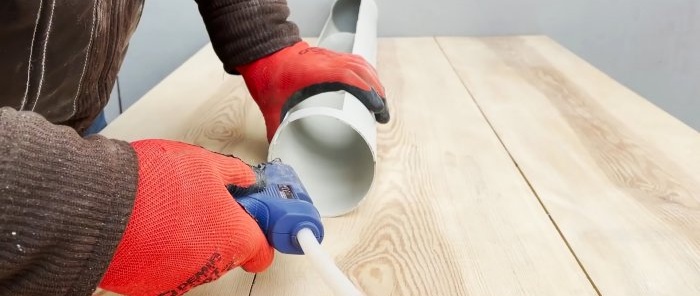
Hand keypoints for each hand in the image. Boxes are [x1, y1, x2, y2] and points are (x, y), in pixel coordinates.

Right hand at [99, 139, 272, 295]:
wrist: (100, 205)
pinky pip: (166, 268)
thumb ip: (234, 174)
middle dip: (219, 229)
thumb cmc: (154, 183)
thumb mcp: (205, 163)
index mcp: (234, 237)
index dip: (256, 232)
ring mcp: (181, 279)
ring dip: (190, 240)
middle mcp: (212, 265)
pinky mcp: (151, 286)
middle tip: (203, 203)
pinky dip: (162, 251)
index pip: (261, 250)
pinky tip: (150, 228)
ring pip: (196, 259)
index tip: (249, 218)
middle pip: (227, 252)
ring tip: (168, 212)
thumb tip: (247, 178)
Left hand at [237, 41, 389, 140]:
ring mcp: (328, 56)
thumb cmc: (265, 74)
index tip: (378, 107)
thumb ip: (275, 129)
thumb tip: (278, 150)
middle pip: (361, 71)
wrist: (260, 49)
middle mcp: (326, 61)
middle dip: (377, 90)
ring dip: (373, 80)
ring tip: (380, 100)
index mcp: (315, 72)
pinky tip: (368, 82)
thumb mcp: (268, 106)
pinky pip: (353, 60)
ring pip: (360, 63)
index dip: (367, 90)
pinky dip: (365, 71)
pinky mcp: (327, 55)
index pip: (349, 77)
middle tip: (382, 112)